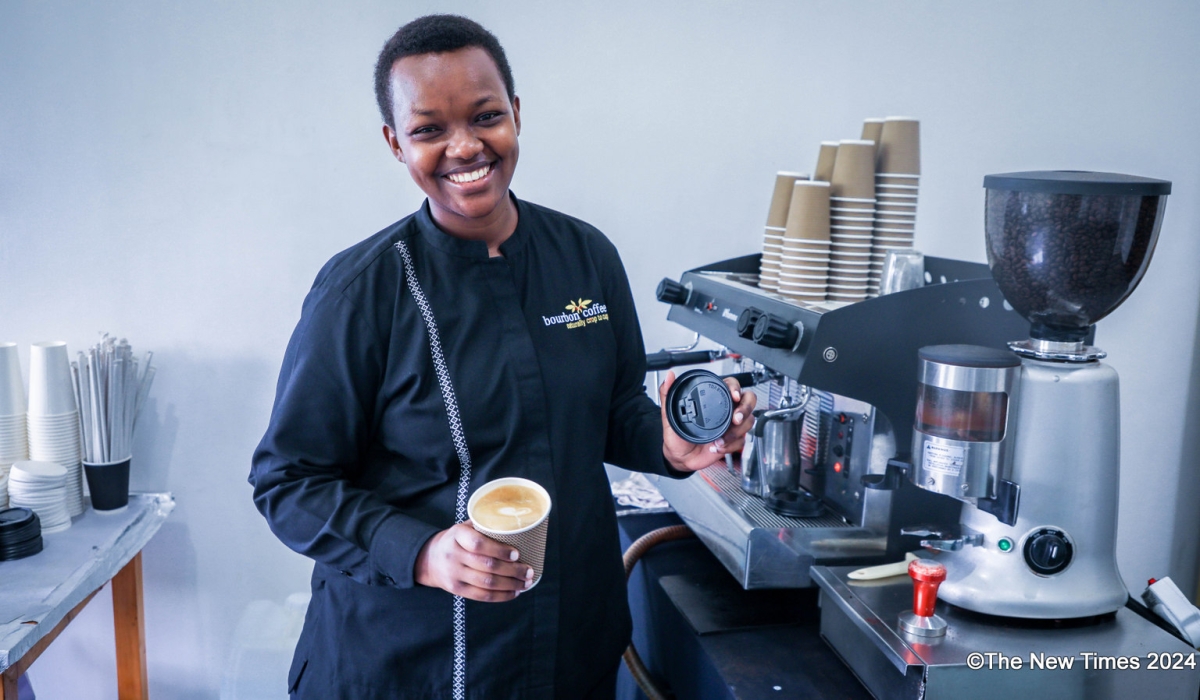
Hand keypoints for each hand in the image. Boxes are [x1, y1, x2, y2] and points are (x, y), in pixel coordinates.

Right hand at [414, 522, 534, 601]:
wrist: (429, 559)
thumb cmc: (457, 540)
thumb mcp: (465, 527)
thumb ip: (485, 525)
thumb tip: (517, 524)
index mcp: (457, 535)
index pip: (479, 544)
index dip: (500, 550)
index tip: (517, 553)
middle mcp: (453, 555)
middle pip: (487, 566)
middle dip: (513, 570)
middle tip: (529, 571)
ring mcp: (454, 574)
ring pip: (487, 583)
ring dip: (511, 584)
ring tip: (526, 583)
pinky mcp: (457, 590)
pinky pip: (482, 596)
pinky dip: (501, 596)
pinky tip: (514, 592)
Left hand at [660, 370, 755, 472]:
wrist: (680, 457)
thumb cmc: (677, 435)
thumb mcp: (669, 415)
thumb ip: (667, 394)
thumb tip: (669, 377)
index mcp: (713, 399)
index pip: (732, 385)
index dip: (736, 388)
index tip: (734, 395)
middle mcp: (725, 410)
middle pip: (749, 401)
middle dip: (745, 409)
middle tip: (736, 418)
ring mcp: (731, 425)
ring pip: (748, 421)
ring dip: (737, 431)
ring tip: (721, 439)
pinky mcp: (733, 440)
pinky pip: (741, 440)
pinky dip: (730, 445)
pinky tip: (717, 446)